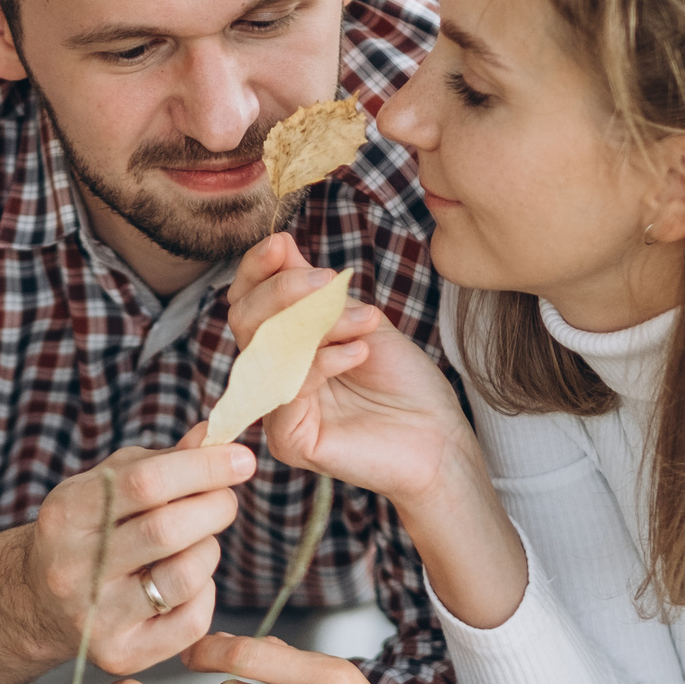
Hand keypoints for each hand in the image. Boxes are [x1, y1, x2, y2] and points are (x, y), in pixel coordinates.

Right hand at [0, 434, 257, 683]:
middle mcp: (72, 568)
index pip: (144, 483)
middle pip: (167, 530)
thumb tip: (213, 436)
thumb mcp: (108, 484)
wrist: (36, 599)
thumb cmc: (87, 529)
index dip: (202, 468)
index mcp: (66, 513)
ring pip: (185, 576)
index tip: (241, 459)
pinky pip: (191, 621)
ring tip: (199, 541)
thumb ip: (161, 460)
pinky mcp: (118, 654)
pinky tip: (187, 581)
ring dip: (209, 550)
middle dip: (215, 507)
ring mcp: (94, 616)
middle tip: (225, 500)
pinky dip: (204, 593)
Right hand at [224, 234, 480, 506]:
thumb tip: (283, 246)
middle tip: (327, 282)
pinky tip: (359, 353)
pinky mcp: (288, 440)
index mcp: (283, 347)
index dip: (257, 270)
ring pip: (264, 351)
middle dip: (283, 291)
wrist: (439, 438)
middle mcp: (271, 377)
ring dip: (317, 325)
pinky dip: (324, 362)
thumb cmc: (405, 383)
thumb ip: (320, 292)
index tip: (280, 243)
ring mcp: (275, 410)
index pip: (248, 301)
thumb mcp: (362, 321)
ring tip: (365, 321)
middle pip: (244, 321)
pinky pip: (289, 388)